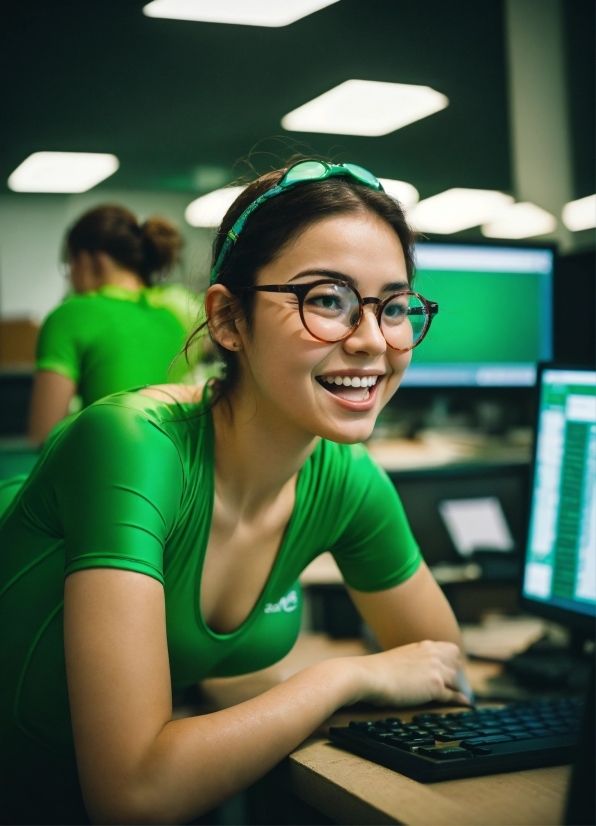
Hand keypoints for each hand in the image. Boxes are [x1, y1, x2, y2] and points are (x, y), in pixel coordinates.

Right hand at [349, 640, 470, 707]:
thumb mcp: (399, 657)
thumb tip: (417, 672)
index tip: (453, 673)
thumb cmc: (377, 670)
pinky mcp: (435, 685)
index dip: (453, 663)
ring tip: (464, 697)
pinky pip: (453, 694)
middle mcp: (433, 654)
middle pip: (458, 664)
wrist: (369, 676)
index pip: (450, 650)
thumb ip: (412, 660)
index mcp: (423, 646)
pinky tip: (466, 704)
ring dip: (460, 689)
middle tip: (459, 688)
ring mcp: (435, 669)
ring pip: (458, 680)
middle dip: (459, 676)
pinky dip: (460, 700)